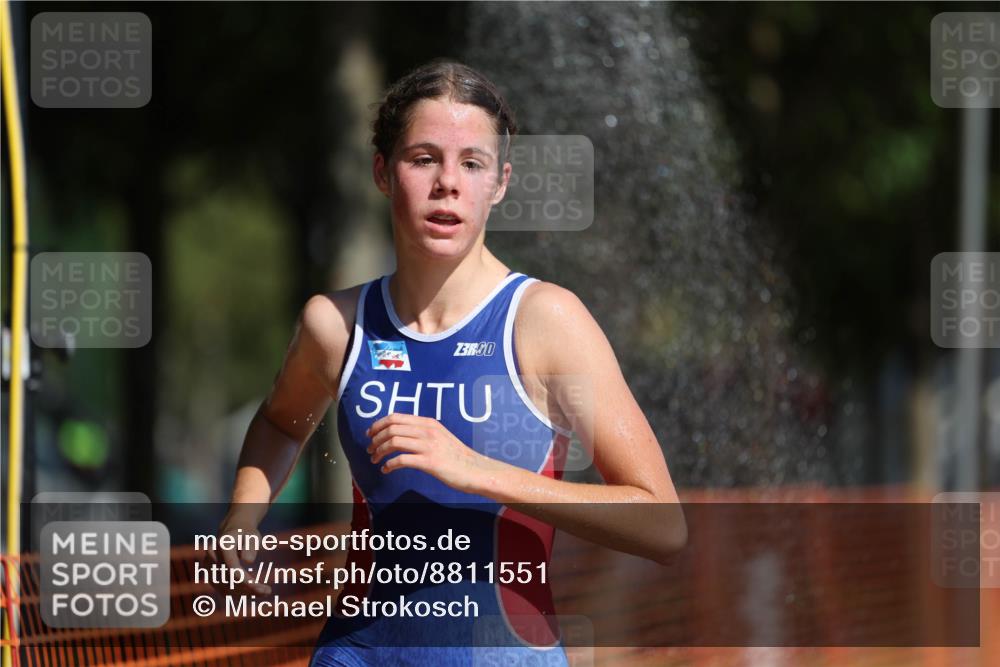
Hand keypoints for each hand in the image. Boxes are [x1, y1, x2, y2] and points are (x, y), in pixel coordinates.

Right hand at [201, 522, 271, 595]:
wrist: (232, 531)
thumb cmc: (246, 534)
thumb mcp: (253, 536)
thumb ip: (251, 547)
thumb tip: (248, 560)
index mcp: (223, 544)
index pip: (232, 566)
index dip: (244, 579)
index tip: (260, 587)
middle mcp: (212, 556)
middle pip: (228, 580)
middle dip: (247, 589)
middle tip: (267, 591)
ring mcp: (209, 567)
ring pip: (224, 588)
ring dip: (244, 594)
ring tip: (264, 592)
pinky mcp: (210, 575)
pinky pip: (223, 590)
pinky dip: (238, 594)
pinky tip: (253, 594)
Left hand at [366, 413, 493, 492]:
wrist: (475, 470)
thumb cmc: (457, 457)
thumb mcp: (440, 436)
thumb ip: (423, 432)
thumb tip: (401, 434)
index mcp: (428, 423)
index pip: (396, 417)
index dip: (378, 424)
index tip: (370, 434)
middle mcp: (427, 431)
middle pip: (391, 428)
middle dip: (375, 439)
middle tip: (370, 449)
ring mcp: (428, 446)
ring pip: (393, 442)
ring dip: (379, 451)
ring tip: (375, 459)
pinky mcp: (429, 462)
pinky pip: (401, 460)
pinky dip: (389, 465)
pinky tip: (386, 470)